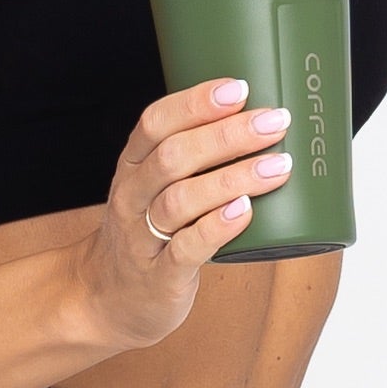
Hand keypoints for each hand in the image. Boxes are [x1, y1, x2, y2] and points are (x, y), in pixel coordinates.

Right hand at [68, 77, 294, 348]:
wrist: (109, 299)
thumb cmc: (149, 232)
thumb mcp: (154, 187)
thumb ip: (193, 156)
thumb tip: (262, 121)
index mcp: (133, 166)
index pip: (155, 122)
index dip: (196, 102)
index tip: (239, 88)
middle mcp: (133, 196)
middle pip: (174, 156)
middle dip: (228, 135)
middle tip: (274, 123)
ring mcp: (143, 238)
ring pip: (182, 199)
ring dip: (233, 178)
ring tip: (277, 166)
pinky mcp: (161, 276)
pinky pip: (187, 249)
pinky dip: (217, 228)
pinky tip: (245, 211)